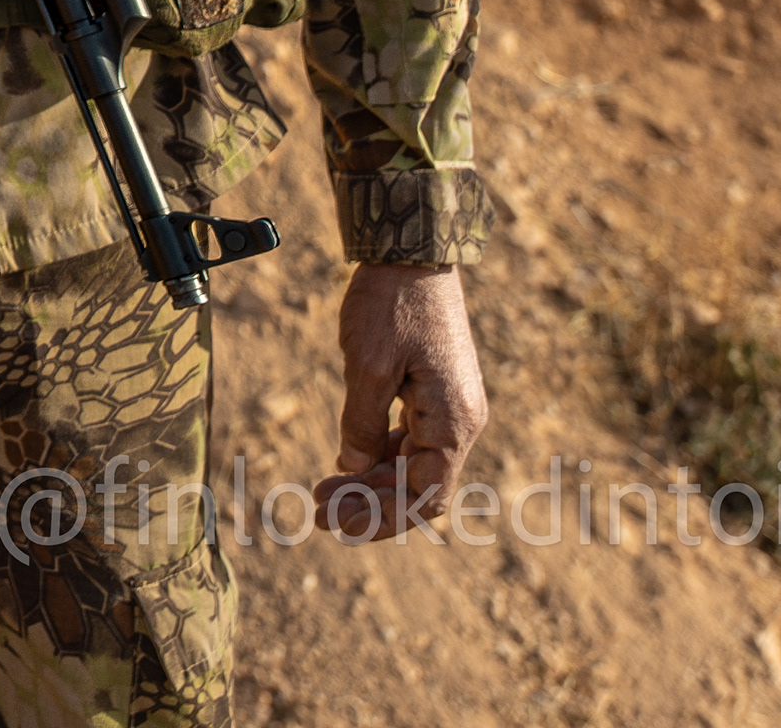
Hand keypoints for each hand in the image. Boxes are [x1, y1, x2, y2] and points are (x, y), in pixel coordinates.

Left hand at [319, 263, 488, 539]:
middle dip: (370, 506)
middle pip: (419, 487)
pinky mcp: (435, 392)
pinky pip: (410, 439)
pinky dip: (380, 455)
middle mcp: (460, 421)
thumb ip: (361, 422)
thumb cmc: (393, 305)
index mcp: (453, 421)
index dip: (382, 518)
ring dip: (372, 484)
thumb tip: (353, 465)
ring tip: (324, 493)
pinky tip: (347, 463)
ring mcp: (449, 407)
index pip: (425, 495)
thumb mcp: (367, 365)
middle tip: (320, 516)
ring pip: (413, 465)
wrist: (413, 253)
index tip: (339, 526)